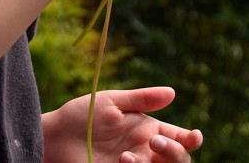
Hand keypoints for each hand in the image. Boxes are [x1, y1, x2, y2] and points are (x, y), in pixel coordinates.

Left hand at [42, 87, 202, 162]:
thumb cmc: (82, 116)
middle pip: (179, 160)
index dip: (192, 140)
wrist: (55, 138)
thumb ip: (142, 99)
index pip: (181, 139)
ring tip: (125, 156)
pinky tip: (121, 162)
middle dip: (174, 152)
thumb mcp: (113, 102)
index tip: (193, 137)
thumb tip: (173, 93)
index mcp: (149, 130)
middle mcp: (146, 152)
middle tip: (153, 141)